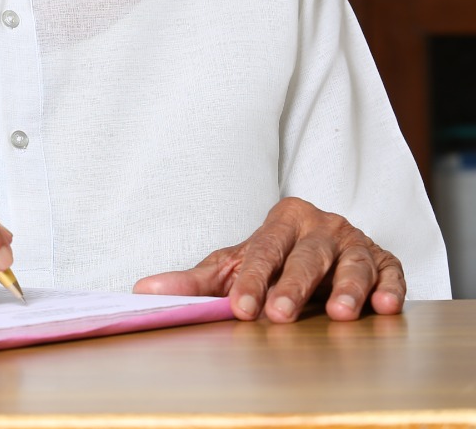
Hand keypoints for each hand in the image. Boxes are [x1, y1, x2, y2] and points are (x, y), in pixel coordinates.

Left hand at [132, 197, 404, 322]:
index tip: (239, 307)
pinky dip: (389, 289)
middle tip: (280, 314)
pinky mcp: (385, 261)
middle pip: (305, 256)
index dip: (251, 280)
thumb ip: (195, 281)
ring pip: (352, 263)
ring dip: (346, 288)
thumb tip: (143, 291)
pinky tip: (384, 307)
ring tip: (338, 314)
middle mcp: (320, 226)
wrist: (322, 246)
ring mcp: (355, 242)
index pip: (263, 250)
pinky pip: (390, 273)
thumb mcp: (235, 265)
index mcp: (282, 220)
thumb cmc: (273, 260)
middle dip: (293, 286)